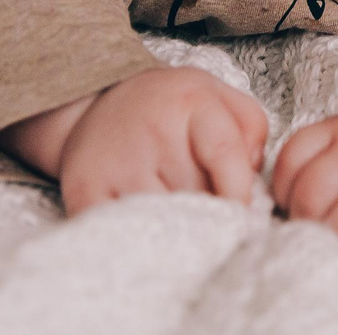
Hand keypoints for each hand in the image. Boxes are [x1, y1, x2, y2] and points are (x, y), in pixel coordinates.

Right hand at [11, 66, 268, 216]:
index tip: (242, 215)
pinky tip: (148, 234)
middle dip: (209, 213)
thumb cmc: (167, 109)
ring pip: (165, 220)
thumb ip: (250, 126)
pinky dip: (142, 242)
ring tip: (178, 225)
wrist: (94, 107)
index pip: (224, 153)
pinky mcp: (85, 192)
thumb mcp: (217, 96)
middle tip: (206, 216)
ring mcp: (115, 162)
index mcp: (189, 102)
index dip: (239, 192)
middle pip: (197, 194)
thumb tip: (252, 173)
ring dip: (179, 233)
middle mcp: (151, 129)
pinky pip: (125, 235)